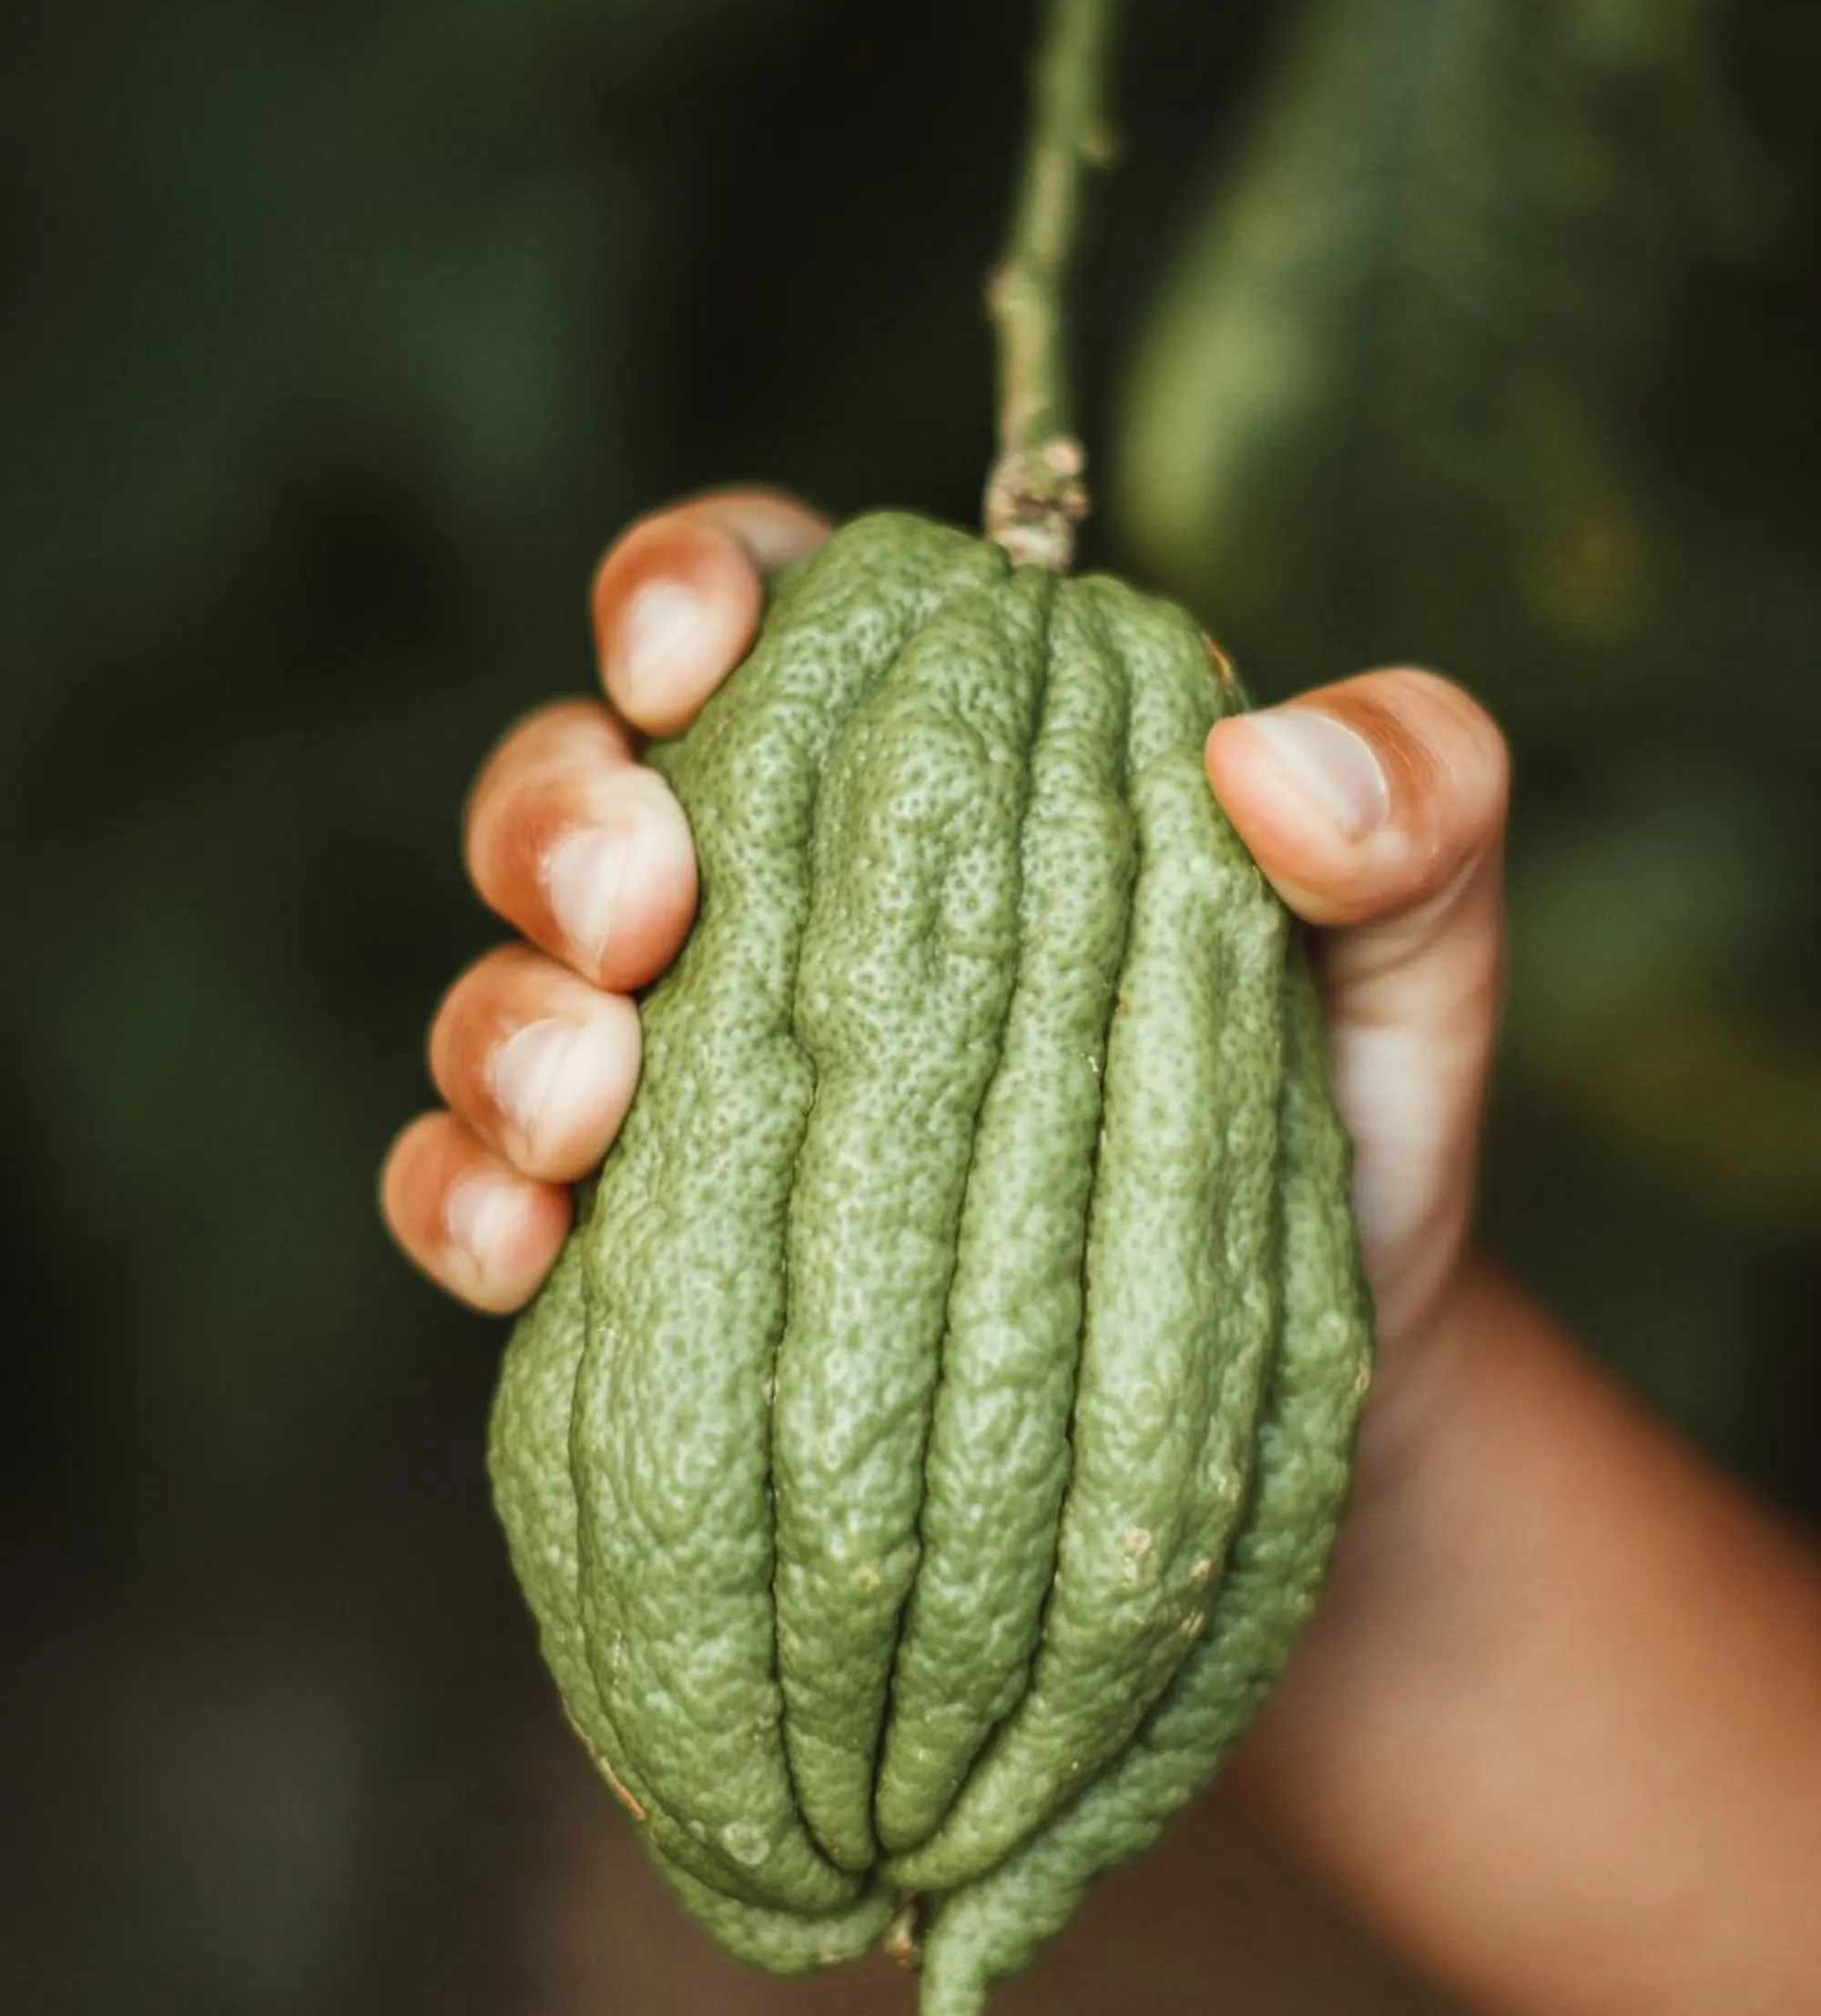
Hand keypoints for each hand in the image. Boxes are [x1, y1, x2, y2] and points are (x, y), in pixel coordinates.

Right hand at [382, 485, 1509, 1446]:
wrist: (1275, 1427)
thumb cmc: (1328, 1149)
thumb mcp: (1415, 972)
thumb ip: (1420, 811)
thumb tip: (1272, 755)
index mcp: (918, 763)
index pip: (752, 601)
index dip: (680, 588)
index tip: (687, 653)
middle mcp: (764, 899)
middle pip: (571, 783)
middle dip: (560, 819)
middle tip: (636, 908)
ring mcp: (680, 1078)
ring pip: (498, 986)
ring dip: (502, 1023)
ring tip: (583, 1106)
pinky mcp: (631, 1249)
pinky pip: (469, 1192)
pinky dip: (457, 1205)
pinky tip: (517, 1252)